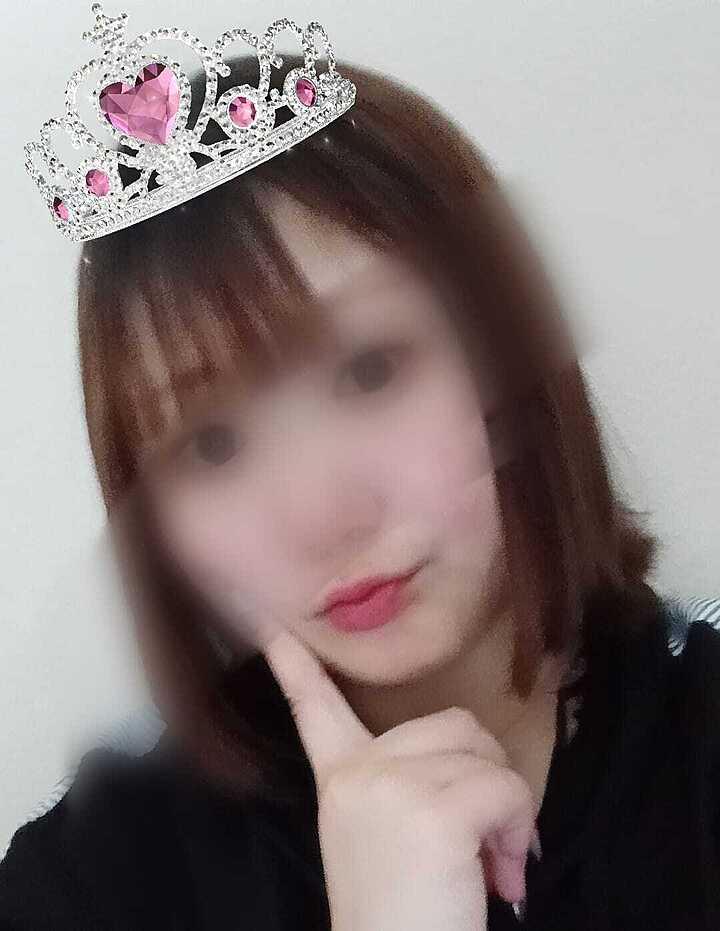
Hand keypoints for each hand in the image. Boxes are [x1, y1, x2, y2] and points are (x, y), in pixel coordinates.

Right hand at [264, 630, 534, 930]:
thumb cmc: (402, 918)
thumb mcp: (386, 840)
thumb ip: (408, 787)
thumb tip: (478, 766)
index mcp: (340, 780)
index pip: (313, 710)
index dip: (295, 666)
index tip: (272, 624)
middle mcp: (357, 773)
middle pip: (455, 725)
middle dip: (488, 776)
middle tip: (488, 843)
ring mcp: (390, 785)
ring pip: (485, 756)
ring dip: (508, 809)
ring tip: (496, 864)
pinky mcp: (431, 810)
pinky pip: (504, 789)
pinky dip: (518, 829)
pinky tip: (504, 877)